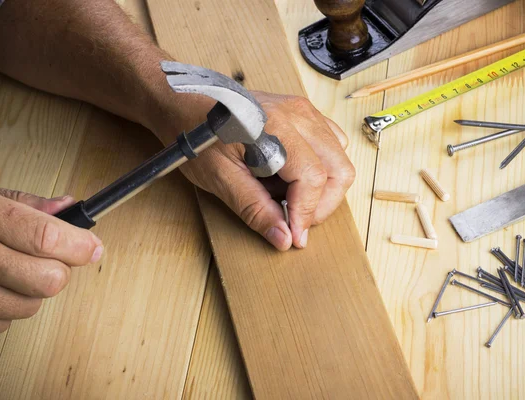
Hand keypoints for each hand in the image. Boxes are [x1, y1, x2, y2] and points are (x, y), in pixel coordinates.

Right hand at [0, 189, 102, 332]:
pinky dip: (6, 309)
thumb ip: (27, 205)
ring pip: (26, 307)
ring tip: (16, 271)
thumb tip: (69, 208)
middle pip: (45, 280)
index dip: (78, 245)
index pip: (44, 236)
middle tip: (53, 260)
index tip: (92, 248)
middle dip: (58, 271)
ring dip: (32, 292)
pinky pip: (2, 324)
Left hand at [177, 92, 354, 250]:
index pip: (313, 178)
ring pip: (340, 158)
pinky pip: (333, 144)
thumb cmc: (195, 134)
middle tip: (297, 222)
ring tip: (293, 198)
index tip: (295, 236)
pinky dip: (323, 168)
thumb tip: (284, 237)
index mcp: (276, 127)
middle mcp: (298, 115)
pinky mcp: (304, 114)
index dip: (307, 214)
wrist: (184, 103)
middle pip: (339, 169)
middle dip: (322, 205)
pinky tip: (295, 177)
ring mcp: (304, 111)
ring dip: (324, 187)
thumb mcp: (218, 178)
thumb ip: (254, 208)